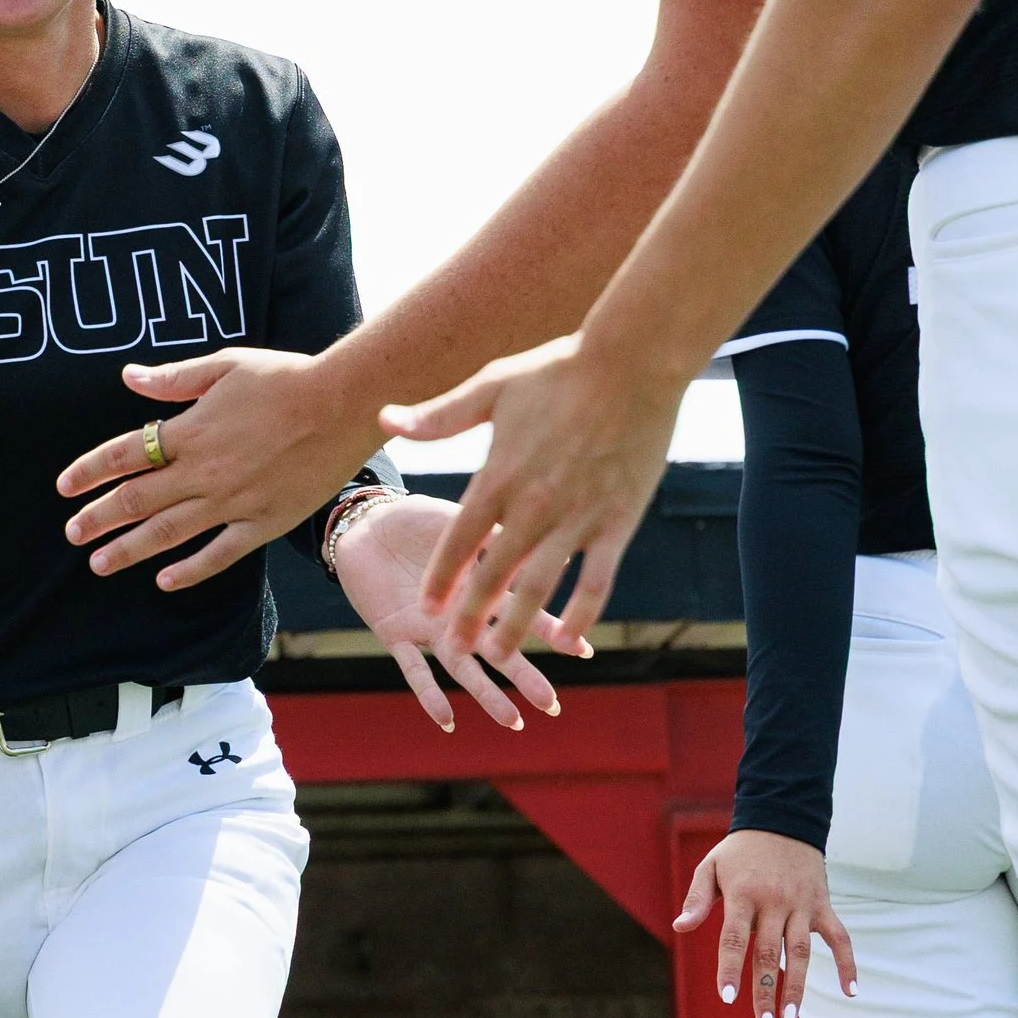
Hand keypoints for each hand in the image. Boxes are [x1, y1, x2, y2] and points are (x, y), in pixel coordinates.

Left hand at [57, 345, 367, 587]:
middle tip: (71, 534)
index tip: (64, 487)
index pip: (124, 455)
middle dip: (98, 518)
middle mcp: (204, 472)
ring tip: (99, 564)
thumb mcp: (224, 366)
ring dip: (129, 550)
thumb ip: (173, 378)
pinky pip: (219, 554)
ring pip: (168, 533)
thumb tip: (127, 377)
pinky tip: (164, 581)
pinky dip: (190, 570)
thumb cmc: (286, 377)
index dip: (89, 472)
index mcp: (190, 431)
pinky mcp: (263, 522)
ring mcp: (233, 502)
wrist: (343, 404)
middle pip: (137, 500)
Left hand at [330, 492, 583, 732]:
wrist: (366, 521)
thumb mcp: (461, 520)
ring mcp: (429, 630)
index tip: (581, 649)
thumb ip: (494, 537)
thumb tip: (540, 540)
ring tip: (513, 721)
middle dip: (524, 676)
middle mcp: (459, 617)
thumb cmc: (416, 519)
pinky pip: (412, 669)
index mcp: (478, 588)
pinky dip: (428, 694)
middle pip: (497, 651)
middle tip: (551, 704)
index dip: (549, 630)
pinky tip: (447, 719)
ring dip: (486, 695)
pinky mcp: (394, 633)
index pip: (520, 613)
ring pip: (462, 669)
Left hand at [384, 333, 687, 659]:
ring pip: (540, 585)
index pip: (459, 538)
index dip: (442, 577)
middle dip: (471, 615)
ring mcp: (578, 517)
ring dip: (518, 624)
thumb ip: (439, 416)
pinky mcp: (618, 521)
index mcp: (500, 474)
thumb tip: (385, 420)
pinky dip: (585, 612)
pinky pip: (599, 579)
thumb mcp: (491, 386)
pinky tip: (573, 640)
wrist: (632, 363)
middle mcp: (534, 504)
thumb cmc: (558, 370)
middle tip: (455, 650)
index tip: (427, 607)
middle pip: (494, 573)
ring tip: (499, 654)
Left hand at [674, 830, 854, 1017]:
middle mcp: (774, 902)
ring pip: (801, 952)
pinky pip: (840, 938)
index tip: (728, 997)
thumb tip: (680, 928)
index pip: (735, 937)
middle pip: (769, 953)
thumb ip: (696, 898)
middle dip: (765, 990)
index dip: (731, 968)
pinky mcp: (822, 905)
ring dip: (798, 986)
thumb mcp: (711, 866)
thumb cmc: (740, 850)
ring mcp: (802, 905)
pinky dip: (848, 963)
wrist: (783, 820)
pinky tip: (852, 991)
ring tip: (791, 1017)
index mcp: (743, 894)